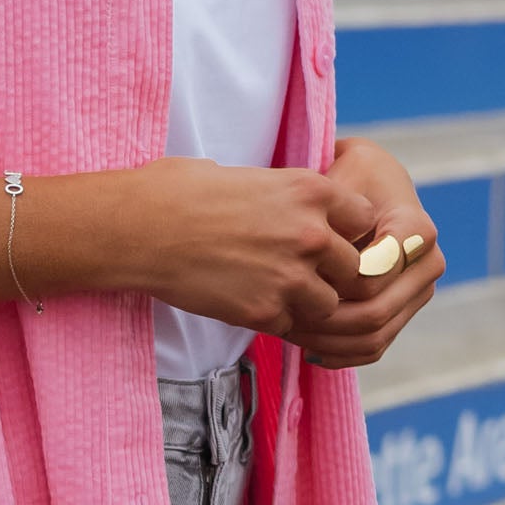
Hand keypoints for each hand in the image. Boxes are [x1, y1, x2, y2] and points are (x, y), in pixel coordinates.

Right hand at [0, 136, 440, 366]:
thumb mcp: (247, 176)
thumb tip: (300, 207)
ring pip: (331, 305)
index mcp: (311, 190)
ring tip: (279, 295)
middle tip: (309, 276)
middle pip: (356, 268)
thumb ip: (287, 196)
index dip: (348, 233)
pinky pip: (293, 327)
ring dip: (311, 305)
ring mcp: (291, 276)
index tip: (329, 239)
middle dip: (336, 275)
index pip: (366, 219)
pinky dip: (279, 323)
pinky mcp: (264, 311)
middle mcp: (311, 233)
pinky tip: (252, 307)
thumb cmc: (180, 191)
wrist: (137, 228)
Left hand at [308, 137, 441, 370]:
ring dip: (328, 341)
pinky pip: (374, 347)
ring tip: (288, 331)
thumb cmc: (349, 178)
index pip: (371, 276)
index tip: (287, 281)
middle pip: (374, 313)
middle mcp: (428, 263)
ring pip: (374, 336)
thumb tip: (321, 260)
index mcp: (416, 230)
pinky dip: (340, 353)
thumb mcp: (340, 179)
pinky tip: (306, 346)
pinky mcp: (405, 312)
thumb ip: (333, 214)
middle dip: (324, 321)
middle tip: (282, 315)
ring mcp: (419, 292)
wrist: (372, 189)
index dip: (328, 286)